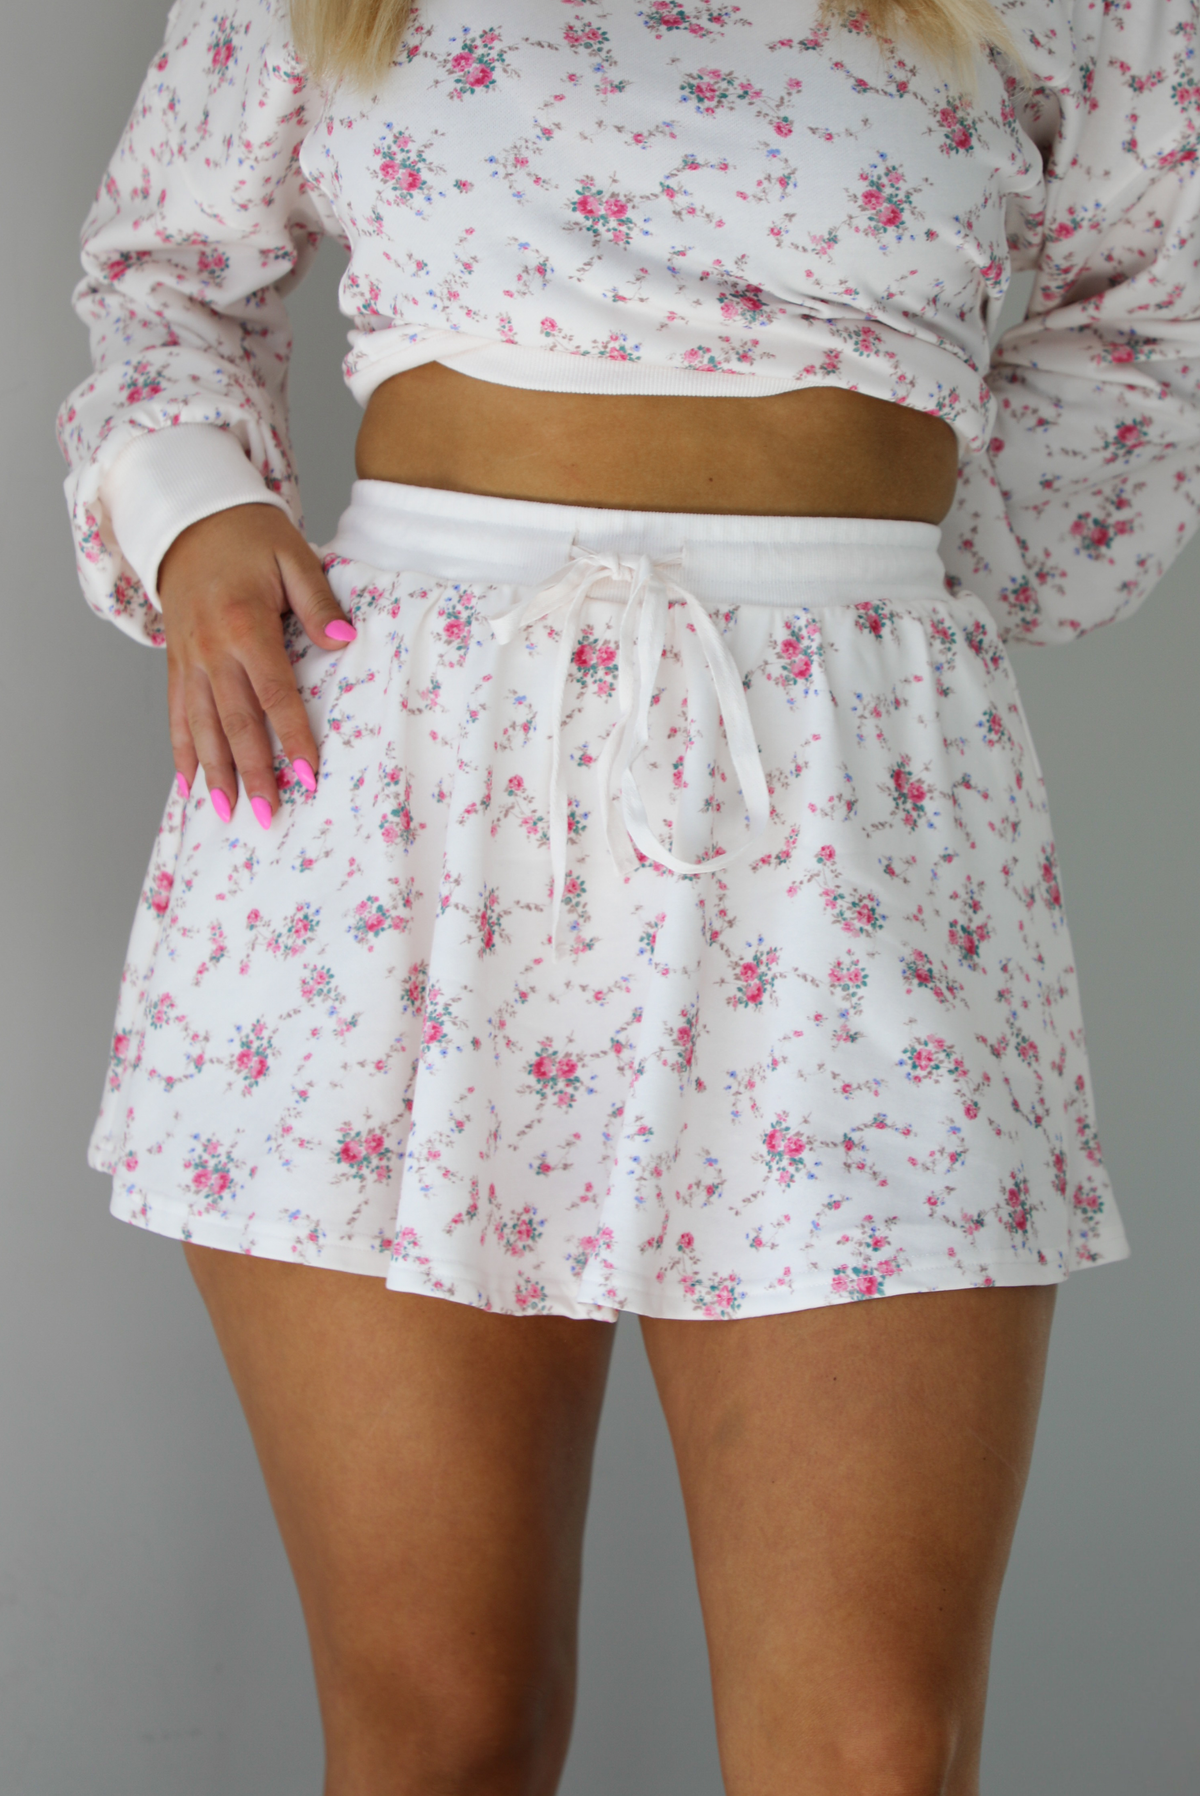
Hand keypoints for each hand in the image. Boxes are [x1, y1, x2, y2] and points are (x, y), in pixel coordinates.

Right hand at [158, 503, 355, 825]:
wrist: (189, 517)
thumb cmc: (249, 535)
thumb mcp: (292, 555)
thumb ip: (318, 602)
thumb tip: (344, 641)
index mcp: (244, 624)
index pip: (274, 693)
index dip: (292, 737)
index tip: (308, 775)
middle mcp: (211, 649)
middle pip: (235, 722)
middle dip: (253, 773)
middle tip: (268, 816)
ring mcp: (188, 658)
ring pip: (200, 726)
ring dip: (215, 773)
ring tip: (228, 814)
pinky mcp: (175, 661)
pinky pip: (176, 713)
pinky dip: (182, 750)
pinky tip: (191, 784)